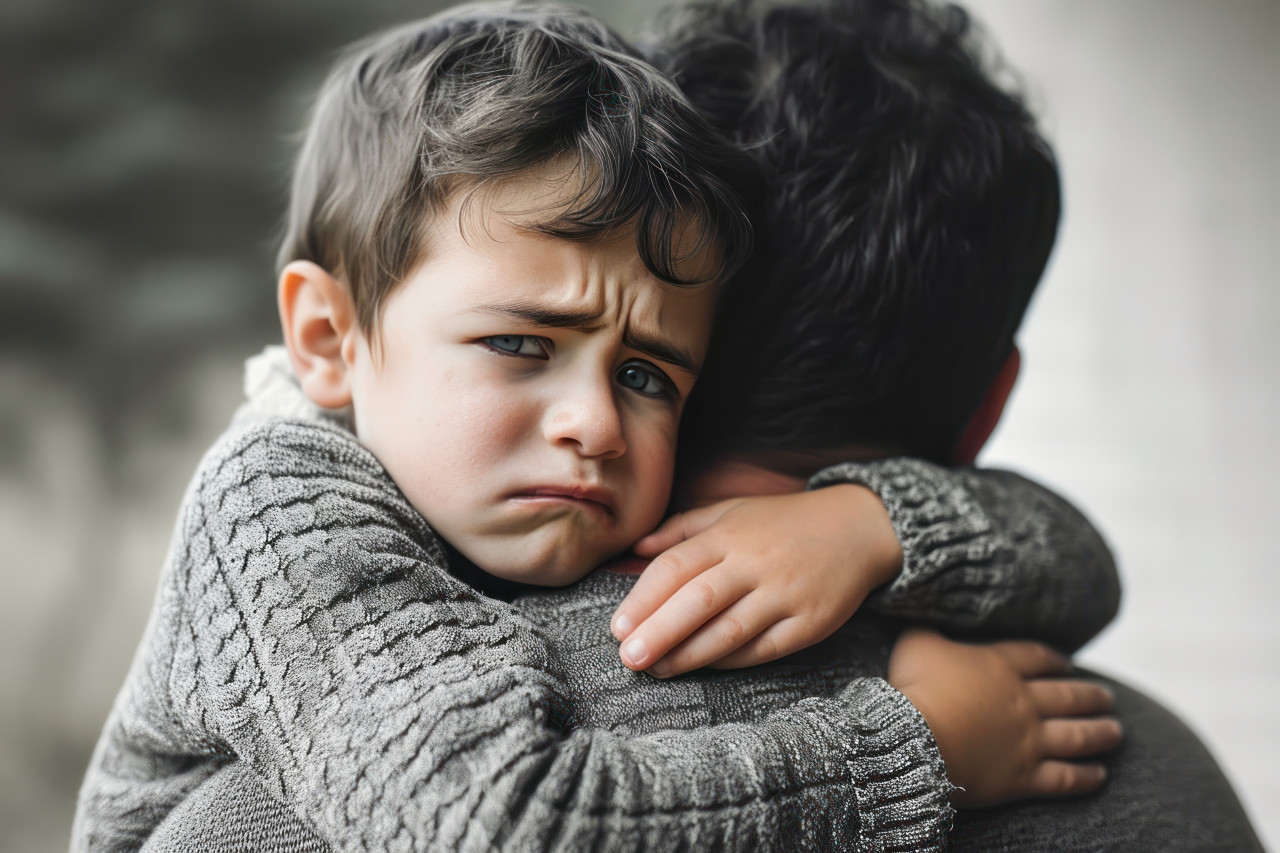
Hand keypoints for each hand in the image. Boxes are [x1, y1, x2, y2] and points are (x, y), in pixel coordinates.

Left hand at [610, 484, 902, 676]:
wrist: (858, 528)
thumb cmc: (784, 522)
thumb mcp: (731, 510)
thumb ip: (682, 528)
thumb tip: (634, 548)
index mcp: (729, 535)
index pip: (676, 566)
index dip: (643, 598)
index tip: (617, 627)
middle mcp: (755, 563)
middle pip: (698, 601)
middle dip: (659, 632)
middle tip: (628, 657)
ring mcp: (784, 594)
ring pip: (730, 630)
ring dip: (689, 654)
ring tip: (657, 669)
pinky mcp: (809, 622)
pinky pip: (764, 648)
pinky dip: (730, 660)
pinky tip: (703, 667)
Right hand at [888, 628, 1122, 807]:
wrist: (916, 737)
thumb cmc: (915, 686)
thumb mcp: (917, 642)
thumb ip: (929, 628)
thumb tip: (929, 612)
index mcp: (1000, 666)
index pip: (1037, 658)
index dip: (1055, 660)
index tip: (1067, 665)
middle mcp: (1023, 701)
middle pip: (1067, 696)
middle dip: (1091, 696)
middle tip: (1107, 697)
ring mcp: (1028, 741)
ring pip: (1076, 735)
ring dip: (1100, 732)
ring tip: (1116, 731)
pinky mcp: (1023, 777)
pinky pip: (1064, 778)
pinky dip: (1086, 777)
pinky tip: (1100, 774)